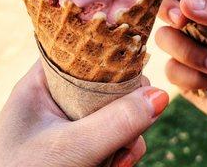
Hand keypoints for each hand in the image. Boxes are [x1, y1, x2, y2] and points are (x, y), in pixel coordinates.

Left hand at [0, 61, 168, 166]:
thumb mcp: (69, 149)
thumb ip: (115, 123)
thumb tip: (162, 95)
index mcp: (43, 83)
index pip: (83, 50)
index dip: (113, 54)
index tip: (137, 67)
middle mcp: (60, 97)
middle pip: (108, 82)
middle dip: (128, 105)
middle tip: (134, 128)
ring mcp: (72, 121)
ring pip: (116, 110)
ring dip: (129, 133)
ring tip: (122, 160)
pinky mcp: (83, 143)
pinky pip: (114, 134)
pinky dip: (124, 149)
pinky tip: (119, 165)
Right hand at [156, 0, 206, 164]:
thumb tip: (187, 3)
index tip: (183, 10)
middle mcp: (193, 25)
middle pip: (165, 10)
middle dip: (171, 16)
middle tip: (182, 23)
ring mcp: (185, 49)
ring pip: (164, 38)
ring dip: (189, 53)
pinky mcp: (181, 76)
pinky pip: (171, 70)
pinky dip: (193, 78)